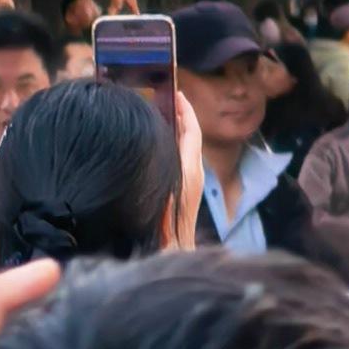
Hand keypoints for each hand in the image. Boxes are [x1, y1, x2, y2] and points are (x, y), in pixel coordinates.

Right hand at [168, 93, 206, 248]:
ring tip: (157, 116)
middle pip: (190, 137)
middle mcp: (193, 173)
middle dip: (180, 117)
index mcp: (190, 169)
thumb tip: (163, 137)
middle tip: (163, 98)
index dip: (186, 111)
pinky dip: (172, 147)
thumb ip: (165, 166)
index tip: (177, 93)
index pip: (192, 132)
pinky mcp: (184, 192)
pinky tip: (156, 147)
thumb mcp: (163, 192)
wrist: (172, 256)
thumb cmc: (165, 228)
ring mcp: (190, 183)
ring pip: (186, 148)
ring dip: (176, 131)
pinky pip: (180, 160)